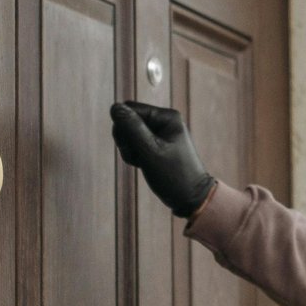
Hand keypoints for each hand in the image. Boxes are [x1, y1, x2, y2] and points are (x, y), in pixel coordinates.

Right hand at [109, 101, 216, 216]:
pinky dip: (134, 155)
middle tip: (139, 157)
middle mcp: (163, 120)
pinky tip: (143, 165)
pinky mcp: (154, 143)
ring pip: (127, 133)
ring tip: (143, 163)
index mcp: (167, 116)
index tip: (134, 147)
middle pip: (127, 121)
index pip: (130, 109)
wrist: (190, 198)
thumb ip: (132, 128)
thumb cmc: (173, 175)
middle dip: (126, 141)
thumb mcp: (150, 151)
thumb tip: (115, 107)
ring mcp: (159, 131)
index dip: (124, 128)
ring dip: (129, 150)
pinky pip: (133, 143)